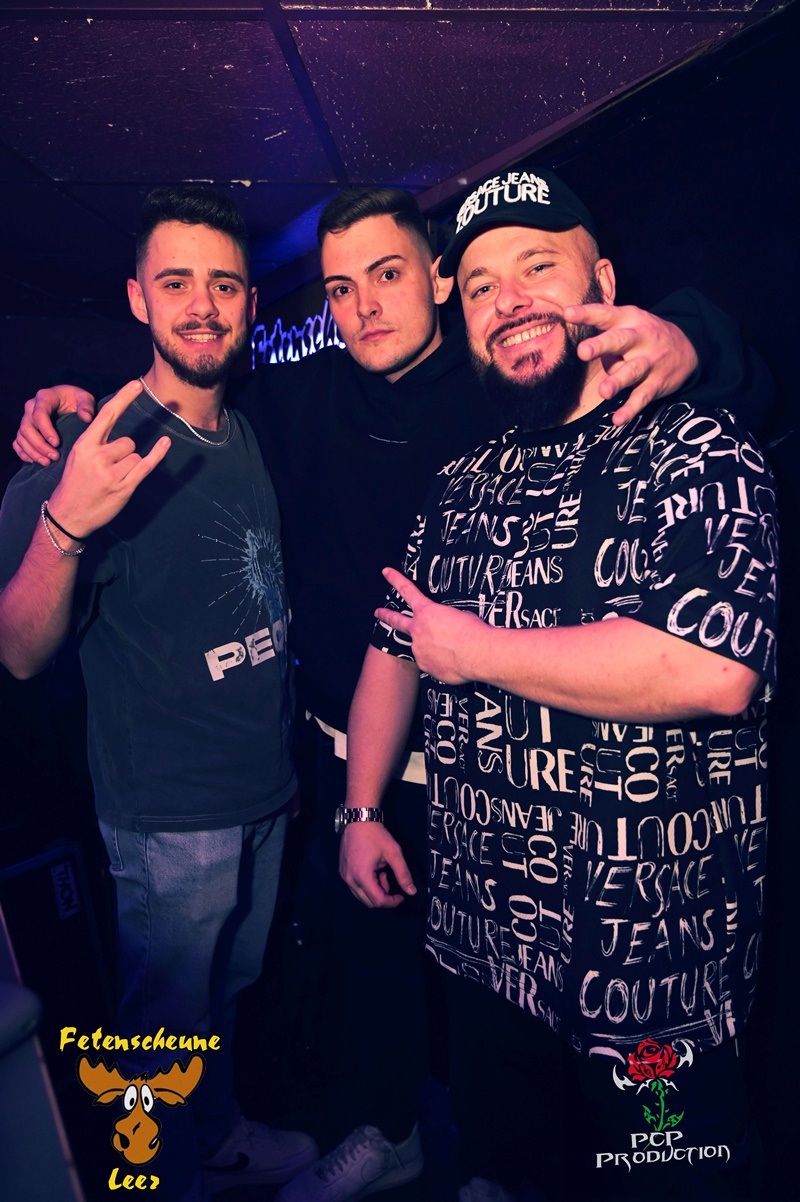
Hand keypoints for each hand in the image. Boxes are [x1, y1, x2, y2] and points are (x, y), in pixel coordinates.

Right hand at [13, 384, 96, 465]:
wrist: (68, 401)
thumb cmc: (76, 399)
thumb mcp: (85, 398)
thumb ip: (86, 405)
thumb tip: (86, 418)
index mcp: (44, 397)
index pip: (39, 414)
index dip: (46, 430)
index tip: (56, 443)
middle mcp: (31, 407)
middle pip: (26, 428)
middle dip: (39, 445)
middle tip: (54, 457)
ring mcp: (26, 419)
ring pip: (21, 437)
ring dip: (32, 452)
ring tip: (47, 462)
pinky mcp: (25, 430)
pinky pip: (17, 442)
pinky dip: (23, 453)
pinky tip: (34, 461)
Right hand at [47, 381, 169, 538]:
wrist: (68, 514)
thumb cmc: (76, 483)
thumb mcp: (78, 457)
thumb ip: (98, 442)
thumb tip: (122, 431)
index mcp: (84, 445)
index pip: (106, 415)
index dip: (123, 398)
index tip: (136, 384)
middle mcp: (98, 456)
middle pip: (128, 441)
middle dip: (124, 453)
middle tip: (107, 470)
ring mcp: (111, 473)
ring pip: (135, 456)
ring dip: (130, 466)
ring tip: (112, 480)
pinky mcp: (123, 487)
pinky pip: (145, 465)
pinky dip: (157, 454)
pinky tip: (165, 443)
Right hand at [339, 820, 416, 908]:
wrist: (359, 819)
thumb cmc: (376, 834)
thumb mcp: (394, 853)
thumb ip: (403, 874)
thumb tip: (412, 891)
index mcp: (362, 876)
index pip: (378, 901)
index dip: (392, 902)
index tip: (402, 896)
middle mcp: (350, 879)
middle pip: (369, 902)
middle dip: (383, 896)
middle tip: (389, 879)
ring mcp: (344, 876)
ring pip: (361, 895)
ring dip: (375, 890)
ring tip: (381, 872)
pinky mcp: (342, 871)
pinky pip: (355, 887)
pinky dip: (367, 884)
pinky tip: (373, 869)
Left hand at [375, 567, 486, 683]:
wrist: (478, 654)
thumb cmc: (474, 631)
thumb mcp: (460, 616)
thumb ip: (447, 621)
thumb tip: (446, 632)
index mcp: (427, 612)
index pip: (408, 591)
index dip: (396, 580)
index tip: (386, 572)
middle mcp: (418, 630)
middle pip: (396, 621)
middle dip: (386, 615)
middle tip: (378, 612)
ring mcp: (419, 650)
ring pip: (421, 647)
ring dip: (431, 647)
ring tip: (451, 650)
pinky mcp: (425, 666)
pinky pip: (432, 663)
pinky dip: (441, 662)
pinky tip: (454, 662)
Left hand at [566, 303, 698, 425]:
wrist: (689, 347)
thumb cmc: (644, 335)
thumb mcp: (629, 323)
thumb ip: (606, 335)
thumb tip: (586, 354)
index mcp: (628, 320)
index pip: (605, 314)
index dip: (587, 314)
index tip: (567, 313)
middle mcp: (640, 338)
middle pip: (619, 340)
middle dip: (601, 346)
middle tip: (582, 352)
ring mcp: (650, 361)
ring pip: (632, 371)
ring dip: (617, 382)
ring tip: (603, 391)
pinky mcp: (656, 383)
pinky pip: (642, 397)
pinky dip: (630, 409)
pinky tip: (618, 419)